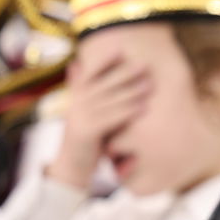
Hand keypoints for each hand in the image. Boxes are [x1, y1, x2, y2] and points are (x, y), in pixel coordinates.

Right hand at [46, 51, 150, 189]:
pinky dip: (127, 112)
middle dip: (124, 74)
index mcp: (75, 99)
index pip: (89, 75)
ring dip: (131, 92)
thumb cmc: (83, 138)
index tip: (120, 50)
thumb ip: (80, 89)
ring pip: (109, 102)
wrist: (70, 169)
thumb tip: (75, 64)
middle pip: (103, 85)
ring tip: (150, 85)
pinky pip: (109, 119)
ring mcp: (78, 119)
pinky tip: (143, 107)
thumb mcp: (81, 112)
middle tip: (144, 65)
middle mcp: (75, 106)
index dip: (103, 62)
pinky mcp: (85, 133)